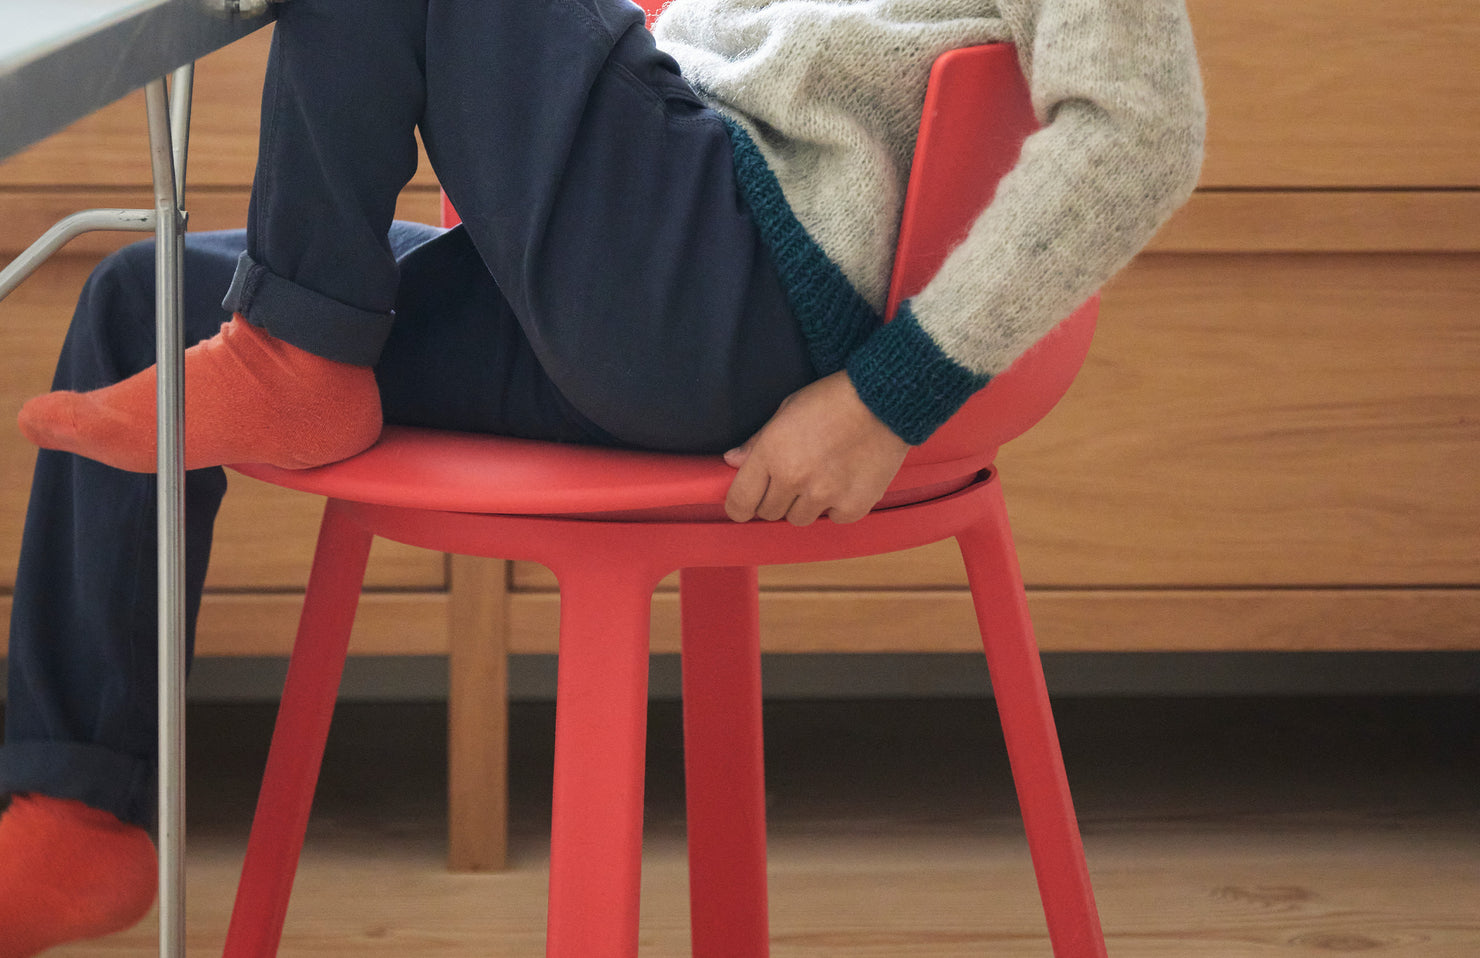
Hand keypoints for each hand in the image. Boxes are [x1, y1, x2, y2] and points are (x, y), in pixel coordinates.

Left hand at [724, 370, 909, 525]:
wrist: (884, 400)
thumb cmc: (832, 399)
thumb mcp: (787, 410)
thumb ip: (757, 442)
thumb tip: (733, 461)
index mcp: (771, 455)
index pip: (739, 502)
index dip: (739, 506)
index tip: (745, 503)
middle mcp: (794, 480)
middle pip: (769, 513)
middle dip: (775, 498)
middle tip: (793, 477)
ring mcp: (825, 496)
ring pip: (799, 519)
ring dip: (804, 503)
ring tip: (821, 476)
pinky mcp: (853, 506)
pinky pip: (833, 518)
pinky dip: (836, 505)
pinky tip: (844, 480)